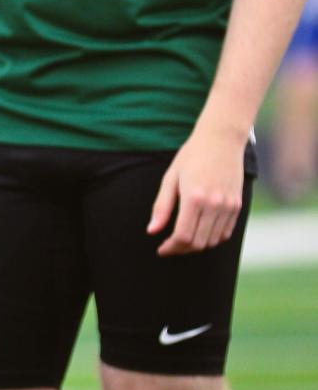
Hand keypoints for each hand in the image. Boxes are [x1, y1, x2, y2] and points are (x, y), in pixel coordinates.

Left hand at [147, 121, 246, 255]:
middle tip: (170, 247)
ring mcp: (228, 206)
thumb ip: (161, 207)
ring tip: (183, 240)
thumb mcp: (171, 178)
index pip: (183, 236)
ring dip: (197, 246)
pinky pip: (225, 233)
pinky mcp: (237, 205)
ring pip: (213, 241)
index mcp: (194, 197)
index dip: (171, 248)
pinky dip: (212, 238)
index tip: (161, 249)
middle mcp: (214, 204)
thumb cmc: (191, 156)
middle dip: (181, 250)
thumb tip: (151, 231)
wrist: (221, 139)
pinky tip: (200, 232)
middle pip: (198, 243)